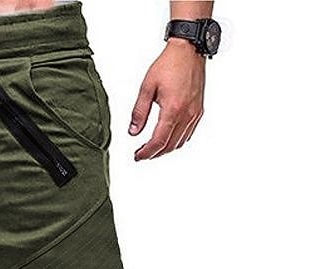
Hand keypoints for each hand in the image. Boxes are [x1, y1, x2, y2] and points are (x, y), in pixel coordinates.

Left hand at [129, 39, 205, 160]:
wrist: (189, 50)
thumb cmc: (169, 64)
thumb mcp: (147, 87)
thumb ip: (139, 112)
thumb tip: (133, 132)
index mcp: (173, 109)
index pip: (158, 141)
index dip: (146, 152)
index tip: (137, 156)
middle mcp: (186, 114)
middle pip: (169, 146)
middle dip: (154, 154)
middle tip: (141, 155)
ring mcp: (194, 113)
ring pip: (179, 142)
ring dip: (165, 149)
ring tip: (151, 149)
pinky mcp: (198, 110)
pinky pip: (188, 134)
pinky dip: (176, 141)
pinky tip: (167, 139)